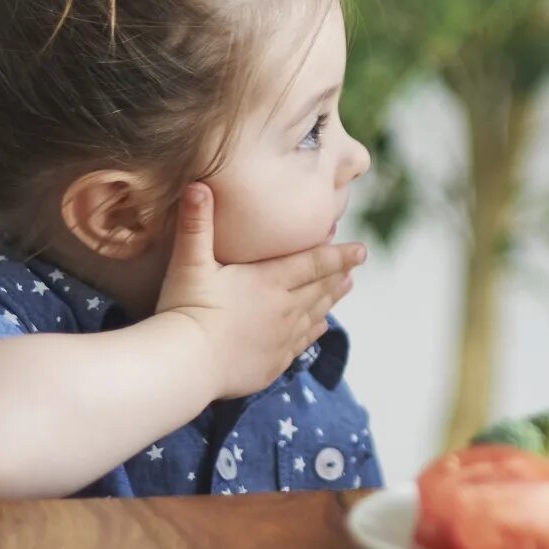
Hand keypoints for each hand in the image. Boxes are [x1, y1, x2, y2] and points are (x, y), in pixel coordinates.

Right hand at [155, 183, 364, 399]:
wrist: (186, 364)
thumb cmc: (186, 310)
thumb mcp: (190, 263)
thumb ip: (196, 224)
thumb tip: (196, 185)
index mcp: (271, 281)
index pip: (315, 263)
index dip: (340, 255)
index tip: (362, 250)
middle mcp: (284, 308)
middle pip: (320, 288)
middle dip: (339, 274)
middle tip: (355, 266)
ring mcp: (281, 338)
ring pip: (316, 314)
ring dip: (331, 299)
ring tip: (345, 287)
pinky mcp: (273, 363)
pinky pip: (302, 344)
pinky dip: (315, 330)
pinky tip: (320, 327)